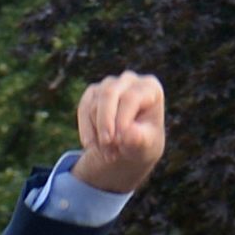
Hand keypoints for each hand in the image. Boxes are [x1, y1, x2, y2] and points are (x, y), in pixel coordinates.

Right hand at [74, 73, 165, 194]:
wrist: (131, 146)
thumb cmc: (144, 142)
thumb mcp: (147, 145)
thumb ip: (139, 139)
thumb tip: (127, 133)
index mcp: (150, 87)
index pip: (131, 98)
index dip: (122, 120)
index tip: (119, 142)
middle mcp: (130, 80)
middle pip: (109, 94)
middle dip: (105, 123)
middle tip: (107, 148)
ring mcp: (110, 84)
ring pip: (94, 105)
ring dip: (98, 133)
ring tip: (109, 155)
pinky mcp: (93, 92)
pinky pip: (83, 108)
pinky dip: (86, 130)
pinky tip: (92, 146)